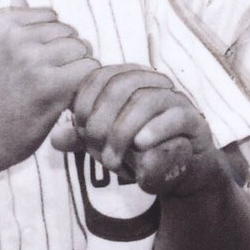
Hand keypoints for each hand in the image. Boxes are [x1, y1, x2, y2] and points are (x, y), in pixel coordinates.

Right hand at [0, 7, 97, 171]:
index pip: (51, 16)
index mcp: (0, 24)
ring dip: (79, 68)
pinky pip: (88, 69)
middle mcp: (15, 38)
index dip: (52, 40)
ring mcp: (32, 60)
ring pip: (82, 48)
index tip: (37, 62)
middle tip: (51, 79)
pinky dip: (85, 84)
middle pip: (69, 31)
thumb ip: (9, 26)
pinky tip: (68, 97)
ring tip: (59, 88)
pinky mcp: (50, 85)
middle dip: (69, 54)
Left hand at [51, 64, 220, 197]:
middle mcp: (153, 85)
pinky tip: (140, 144)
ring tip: (112, 159)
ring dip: (124, 131)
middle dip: (102, 120)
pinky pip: (176, 117)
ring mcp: (176, 101)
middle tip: (94, 150)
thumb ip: (83, 139)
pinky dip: (156, 129)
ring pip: (147, 100)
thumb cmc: (142, 153)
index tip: (78, 129)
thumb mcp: (106, 145)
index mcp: (130, 82)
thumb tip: (55, 138)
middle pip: (122, 86)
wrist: (182, 173)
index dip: (84, 101)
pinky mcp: (194, 121)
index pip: (101, 76)